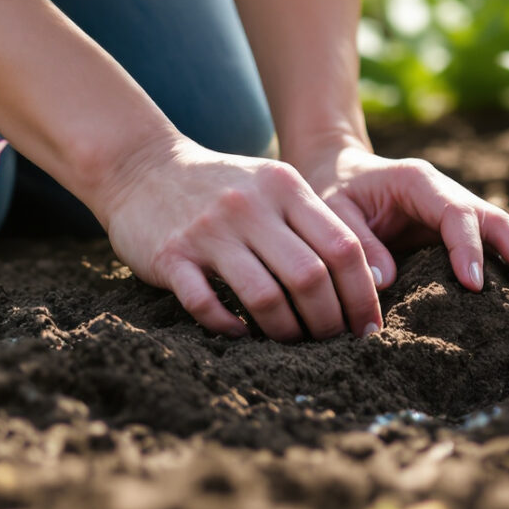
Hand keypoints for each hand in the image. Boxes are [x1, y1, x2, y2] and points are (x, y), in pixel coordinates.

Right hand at [94, 137, 387, 339]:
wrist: (140, 166)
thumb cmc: (221, 187)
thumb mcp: (272, 185)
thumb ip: (312, 222)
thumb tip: (367, 281)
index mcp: (285, 187)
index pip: (343, 248)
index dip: (362, 295)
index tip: (368, 327)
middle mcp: (251, 206)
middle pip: (310, 277)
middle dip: (328, 321)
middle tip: (331, 342)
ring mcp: (209, 231)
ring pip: (265, 296)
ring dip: (285, 331)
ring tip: (291, 342)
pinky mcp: (170, 255)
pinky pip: (206, 304)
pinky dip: (228, 326)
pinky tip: (240, 332)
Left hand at [299, 145, 508, 299]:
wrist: (336, 173)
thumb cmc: (332, 192)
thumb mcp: (332, 211)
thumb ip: (357, 242)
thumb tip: (386, 281)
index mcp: (419, 181)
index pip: (456, 213)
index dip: (469, 248)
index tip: (475, 286)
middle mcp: (449, 193)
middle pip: (498, 220)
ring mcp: (460, 211)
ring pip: (508, 231)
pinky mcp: (462, 231)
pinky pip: (500, 245)